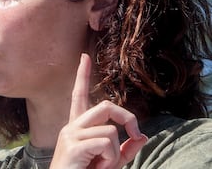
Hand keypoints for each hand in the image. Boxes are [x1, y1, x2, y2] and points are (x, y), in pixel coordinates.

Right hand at [50, 53, 146, 168]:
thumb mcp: (109, 163)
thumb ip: (125, 150)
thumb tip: (142, 137)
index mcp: (77, 127)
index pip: (79, 95)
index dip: (82, 75)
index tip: (84, 57)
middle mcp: (72, 126)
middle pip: (105, 106)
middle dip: (126, 117)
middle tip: (136, 134)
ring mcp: (71, 135)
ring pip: (110, 131)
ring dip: (115, 154)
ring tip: (102, 167)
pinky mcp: (74, 145)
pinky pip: (106, 143)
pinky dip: (111, 159)